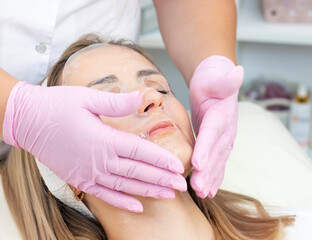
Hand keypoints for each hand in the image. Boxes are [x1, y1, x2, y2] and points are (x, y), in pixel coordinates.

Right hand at [3, 82, 186, 211]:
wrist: (26, 120)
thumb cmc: (56, 105)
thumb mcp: (86, 97)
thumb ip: (116, 102)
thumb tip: (141, 97)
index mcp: (103, 138)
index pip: (140, 151)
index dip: (161, 160)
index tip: (178, 167)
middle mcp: (98, 159)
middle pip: (137, 172)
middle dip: (161, 179)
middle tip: (182, 185)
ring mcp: (88, 172)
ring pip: (124, 186)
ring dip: (148, 191)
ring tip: (168, 195)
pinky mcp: (78, 179)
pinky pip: (104, 195)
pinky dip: (122, 202)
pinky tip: (137, 207)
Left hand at [189, 55, 243, 197]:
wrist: (216, 84)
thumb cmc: (211, 81)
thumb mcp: (215, 78)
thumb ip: (225, 79)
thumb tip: (238, 71)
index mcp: (221, 116)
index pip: (212, 134)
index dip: (206, 149)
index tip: (198, 163)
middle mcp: (225, 131)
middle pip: (215, 154)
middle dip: (206, 172)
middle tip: (197, 187)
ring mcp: (223, 141)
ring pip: (216, 162)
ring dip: (209, 179)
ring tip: (201, 193)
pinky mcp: (217, 145)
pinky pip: (216, 163)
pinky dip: (213, 177)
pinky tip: (207, 191)